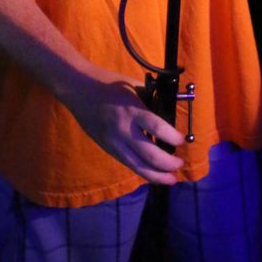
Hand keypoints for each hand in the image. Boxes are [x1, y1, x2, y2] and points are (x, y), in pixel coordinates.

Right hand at [64, 69, 184, 184]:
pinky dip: (143, 171)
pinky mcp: (107, 148)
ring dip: (157, 176)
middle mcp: (123, 129)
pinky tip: (153, 174)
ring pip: (138, 167)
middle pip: (150, 155)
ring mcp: (114, 142)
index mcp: (132, 109)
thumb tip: (168, 111)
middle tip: (180, 163)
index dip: (173, 137)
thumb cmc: (108, 83)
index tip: (183, 140)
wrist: (78, 89)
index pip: (157, 128)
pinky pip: (128, 164)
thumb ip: (150, 99)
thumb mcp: (133, 86)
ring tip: (171, 179)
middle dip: (168, 164)